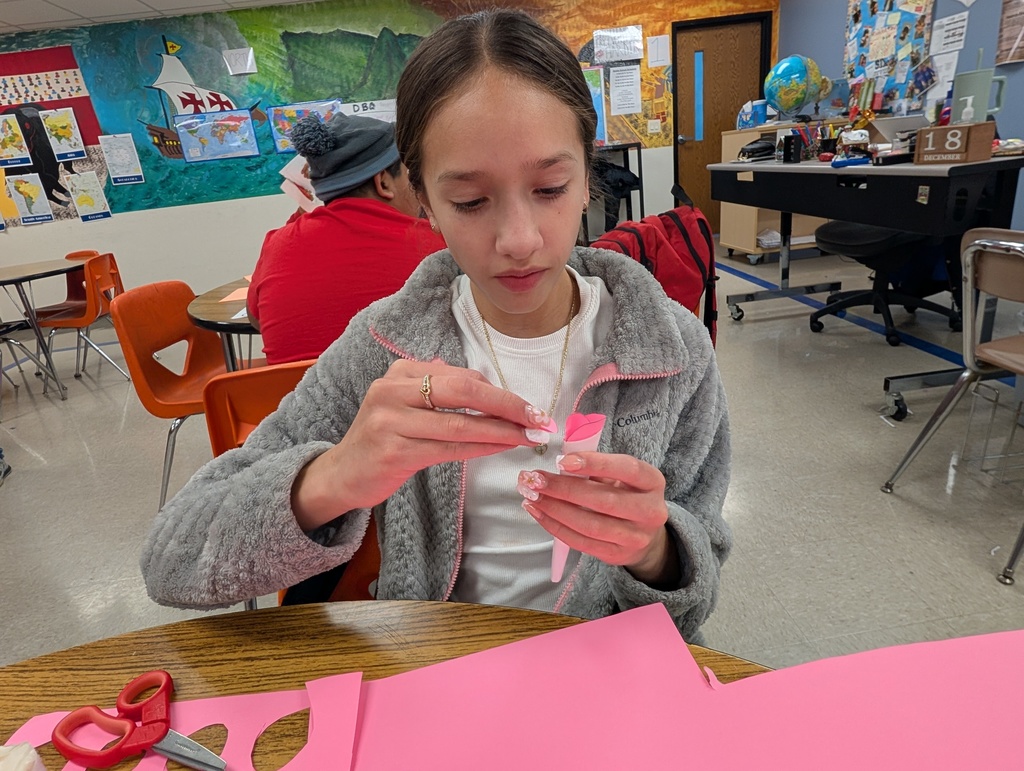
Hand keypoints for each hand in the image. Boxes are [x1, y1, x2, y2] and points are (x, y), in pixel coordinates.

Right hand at [292, 360, 552, 528]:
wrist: (341, 474)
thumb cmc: (383, 439)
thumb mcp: (406, 405)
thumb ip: (440, 390)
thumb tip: (486, 385)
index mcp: (400, 373)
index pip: (462, 376)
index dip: (500, 391)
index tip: (529, 407)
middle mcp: (393, 390)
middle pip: (464, 390)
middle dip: (508, 405)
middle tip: (539, 418)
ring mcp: (391, 421)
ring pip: (460, 423)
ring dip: (501, 430)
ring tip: (529, 437)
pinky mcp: (394, 452)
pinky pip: (449, 449)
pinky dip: (481, 448)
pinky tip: (502, 449)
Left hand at [517, 453, 679, 586]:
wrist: (643, 533)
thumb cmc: (625, 494)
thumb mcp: (620, 476)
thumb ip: (596, 468)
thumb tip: (561, 464)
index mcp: (653, 482)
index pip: (627, 469)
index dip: (595, 463)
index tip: (562, 461)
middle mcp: (651, 511)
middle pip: (604, 501)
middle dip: (564, 489)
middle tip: (534, 479)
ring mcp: (636, 537)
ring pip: (590, 525)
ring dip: (555, 509)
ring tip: (531, 496)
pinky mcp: (617, 555)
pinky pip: (581, 542)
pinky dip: (556, 527)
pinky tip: (539, 513)